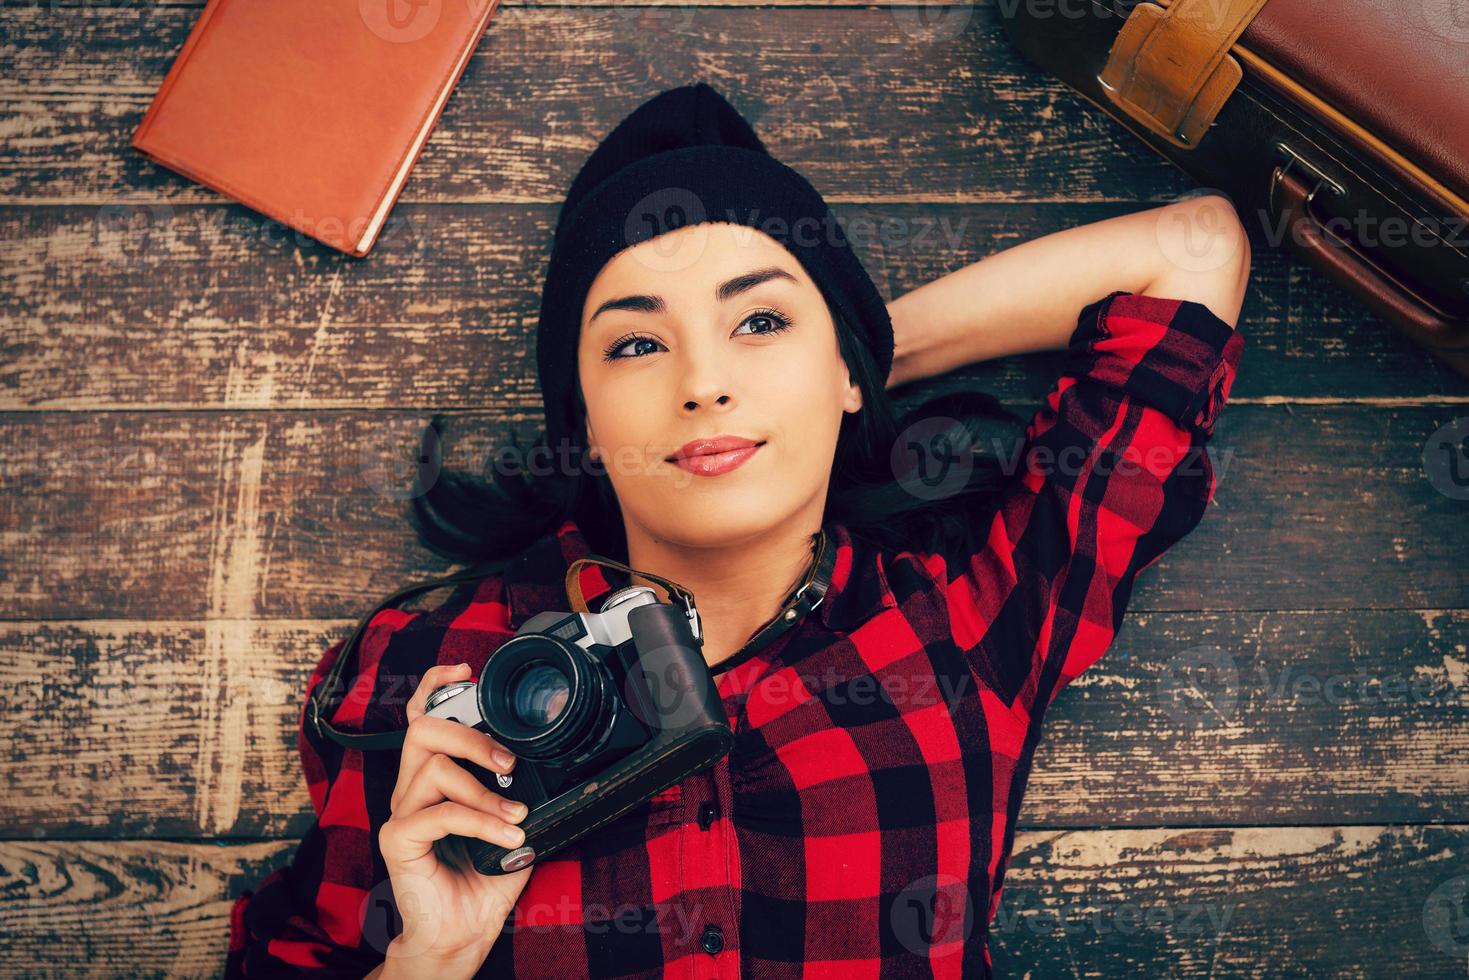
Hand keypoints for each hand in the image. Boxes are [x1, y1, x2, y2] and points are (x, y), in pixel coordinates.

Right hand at [375, 663, 534, 978]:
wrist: (463, 932)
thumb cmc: (485, 877)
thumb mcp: (514, 822)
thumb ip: (524, 791)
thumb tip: (563, 767)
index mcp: (434, 777)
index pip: (424, 716)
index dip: (437, 686)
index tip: (466, 672)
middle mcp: (412, 788)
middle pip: (423, 729)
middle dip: (471, 734)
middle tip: (509, 761)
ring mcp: (402, 812)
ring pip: (434, 767)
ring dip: (485, 790)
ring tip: (516, 815)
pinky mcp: (398, 840)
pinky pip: (439, 812)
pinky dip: (479, 820)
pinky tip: (505, 835)